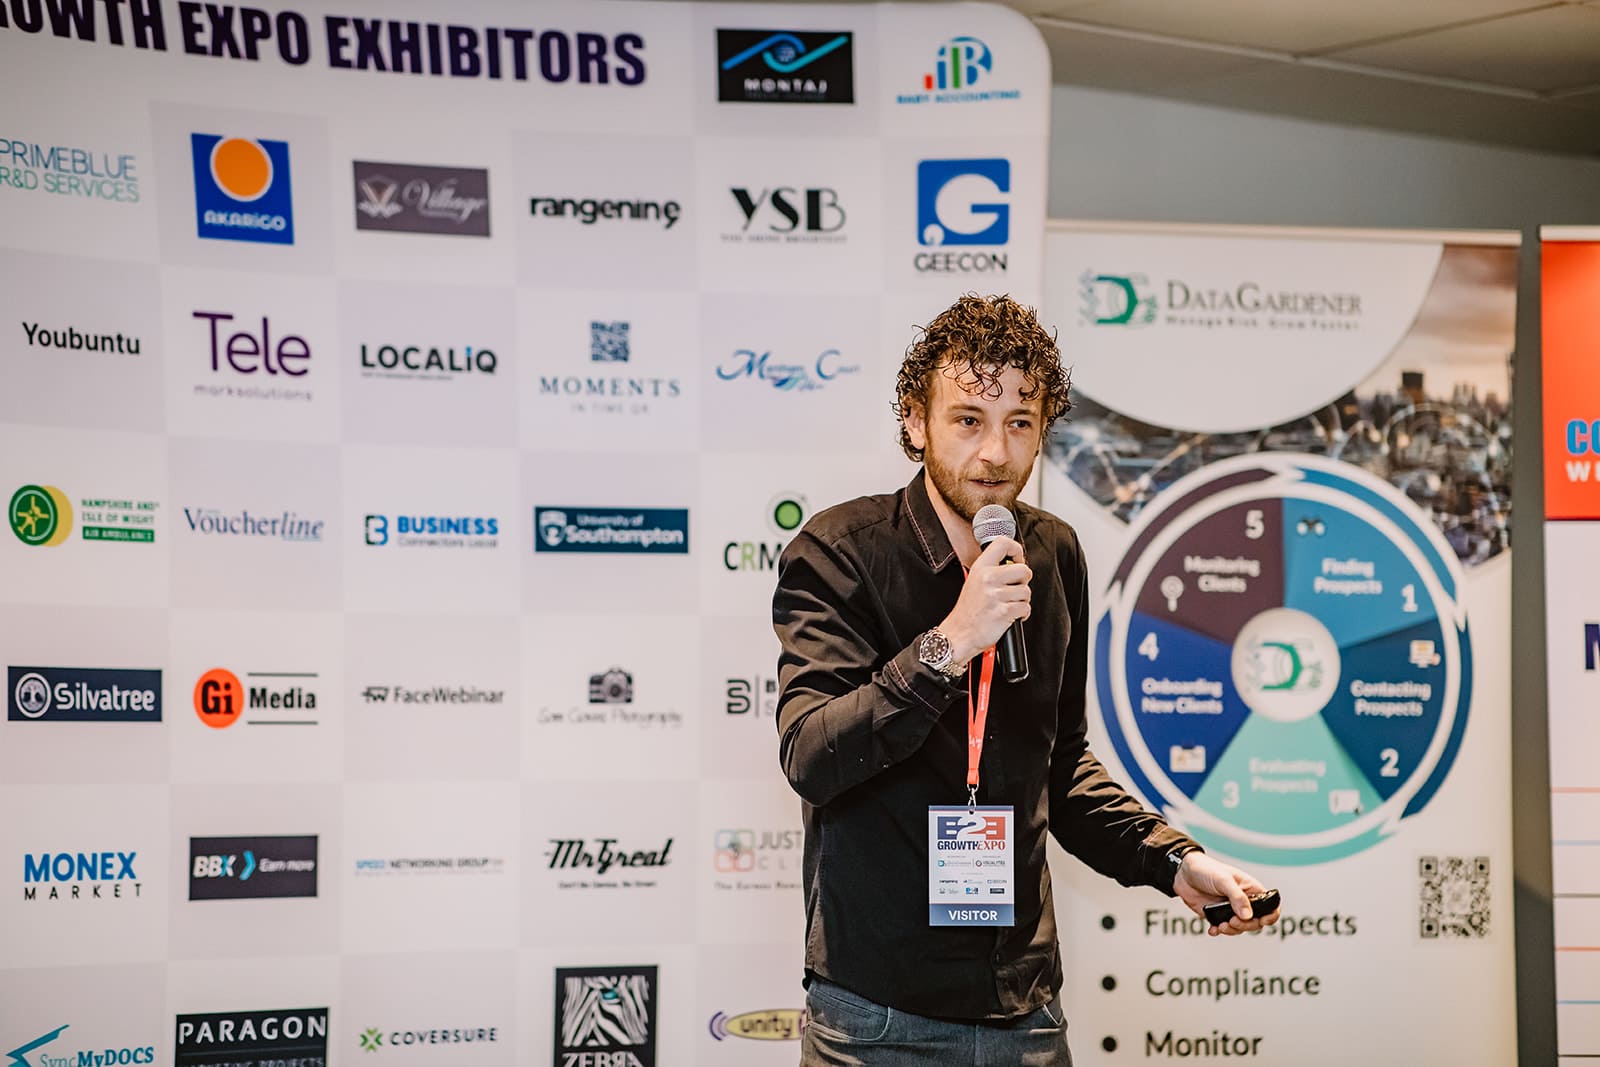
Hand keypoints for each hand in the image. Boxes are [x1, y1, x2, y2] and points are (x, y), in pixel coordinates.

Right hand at [940, 537, 1030, 665]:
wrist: (959, 634)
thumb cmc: (968, 611)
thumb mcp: (974, 581)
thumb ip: (991, 570)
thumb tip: (1015, 564)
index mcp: (981, 568)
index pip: (1003, 543)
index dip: (1016, 550)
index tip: (1017, 561)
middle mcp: (988, 578)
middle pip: (1024, 569)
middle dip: (1023, 581)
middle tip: (1012, 589)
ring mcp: (996, 595)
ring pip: (1026, 591)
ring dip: (1021, 600)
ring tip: (1007, 604)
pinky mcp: (1004, 611)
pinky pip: (1026, 607)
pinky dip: (1022, 614)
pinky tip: (1010, 615)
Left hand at [1172, 852, 1278, 935]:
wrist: (1182, 873)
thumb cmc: (1205, 869)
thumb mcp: (1223, 880)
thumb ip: (1237, 897)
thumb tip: (1248, 916)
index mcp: (1251, 889)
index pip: (1271, 905)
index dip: (1271, 915)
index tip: (1262, 921)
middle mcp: (1243, 901)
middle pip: (1256, 922)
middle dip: (1246, 925)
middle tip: (1232, 920)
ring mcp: (1231, 909)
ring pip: (1240, 928)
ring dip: (1232, 930)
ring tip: (1220, 925)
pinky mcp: (1217, 916)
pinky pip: (1223, 929)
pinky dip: (1219, 931)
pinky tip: (1213, 929)